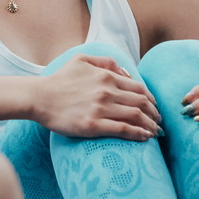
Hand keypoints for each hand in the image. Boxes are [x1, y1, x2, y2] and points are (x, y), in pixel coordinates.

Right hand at [31, 54, 160, 139]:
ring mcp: (101, 109)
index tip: (154, 107)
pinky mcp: (93, 125)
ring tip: (155, 132)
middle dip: (154, 114)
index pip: (139, 87)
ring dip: (150, 125)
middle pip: (142, 102)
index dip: (151, 99)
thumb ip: (105, 61)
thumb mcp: (81, 60)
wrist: (39, 97)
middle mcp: (107, 91)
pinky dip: (138, 133)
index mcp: (107, 76)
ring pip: (136, 116)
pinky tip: (144, 137)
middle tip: (159, 122)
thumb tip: (125, 70)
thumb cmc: (59, 80)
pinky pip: (123, 129)